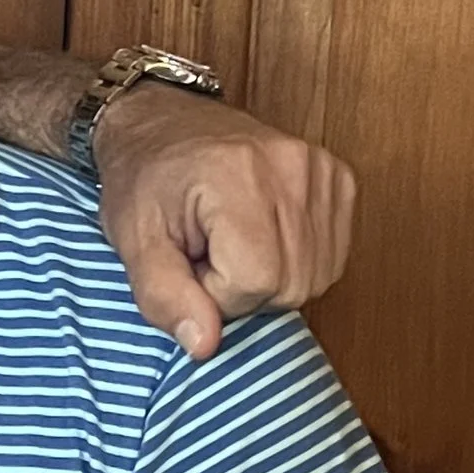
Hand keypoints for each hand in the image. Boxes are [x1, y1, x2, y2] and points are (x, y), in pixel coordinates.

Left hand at [92, 88, 354, 361]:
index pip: (255, 281)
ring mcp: (322, 171)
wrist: (165, 126)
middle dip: (244, 289)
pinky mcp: (339, 179)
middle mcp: (290, 168)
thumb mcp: (134, 242)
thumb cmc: (144, 181)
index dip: (217, 292)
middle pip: (291, 285)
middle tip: (209, 254)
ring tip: (233, 244)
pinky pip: (331, 257)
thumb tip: (204, 346)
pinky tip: (263, 237)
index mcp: (236, 177)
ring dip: (272, 278)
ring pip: (316, 277)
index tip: (191, 264)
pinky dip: (297, 262)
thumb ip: (164, 297)